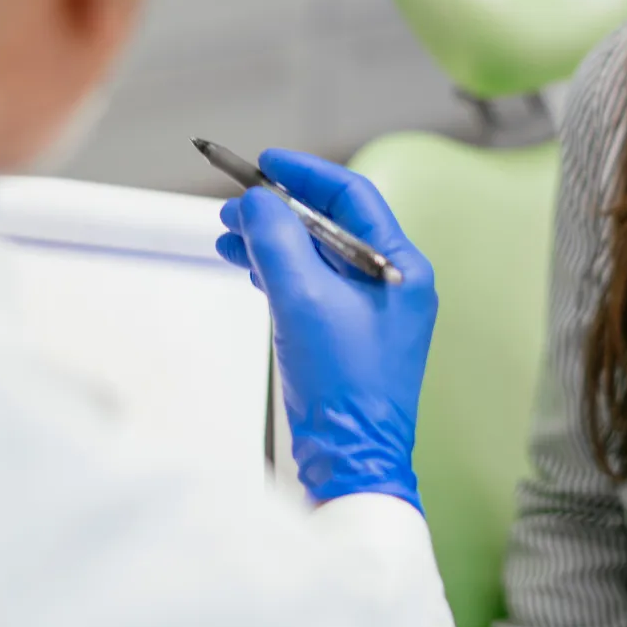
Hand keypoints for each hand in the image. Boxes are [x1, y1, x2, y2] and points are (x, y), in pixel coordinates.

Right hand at [216, 149, 436, 511]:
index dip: (306, 174)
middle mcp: (390, 283)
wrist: (352, 463)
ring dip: (270, 242)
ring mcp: (369, 312)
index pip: (352, 197)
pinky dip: (276, 272)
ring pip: (313, 256)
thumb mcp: (303, 300)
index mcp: (400, 266)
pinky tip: (247, 267)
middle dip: (278, 211)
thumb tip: (257, 201)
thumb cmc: (343, 386)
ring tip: (226, 236)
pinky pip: (309, 287)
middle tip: (233, 206)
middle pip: (329, 225)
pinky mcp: (345, 337)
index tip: (265, 163)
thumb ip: (277, 241)